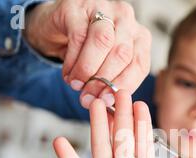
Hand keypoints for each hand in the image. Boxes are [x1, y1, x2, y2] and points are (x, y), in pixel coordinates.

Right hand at [24, 0, 150, 102]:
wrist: (56, 28)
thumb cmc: (86, 52)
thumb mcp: (106, 67)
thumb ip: (113, 82)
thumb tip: (112, 108)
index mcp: (139, 37)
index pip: (139, 64)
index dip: (124, 86)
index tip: (108, 103)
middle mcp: (126, 19)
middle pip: (122, 53)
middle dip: (104, 81)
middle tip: (88, 99)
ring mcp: (103, 8)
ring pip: (102, 42)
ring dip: (88, 70)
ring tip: (77, 86)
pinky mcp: (78, 5)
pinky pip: (78, 37)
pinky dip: (72, 61)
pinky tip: (68, 74)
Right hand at [53, 90, 159, 157]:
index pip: (142, 141)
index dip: (141, 122)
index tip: (140, 103)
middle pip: (120, 136)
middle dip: (121, 114)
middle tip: (119, 91)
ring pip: (99, 144)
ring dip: (97, 125)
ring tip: (95, 104)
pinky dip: (66, 156)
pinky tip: (59, 141)